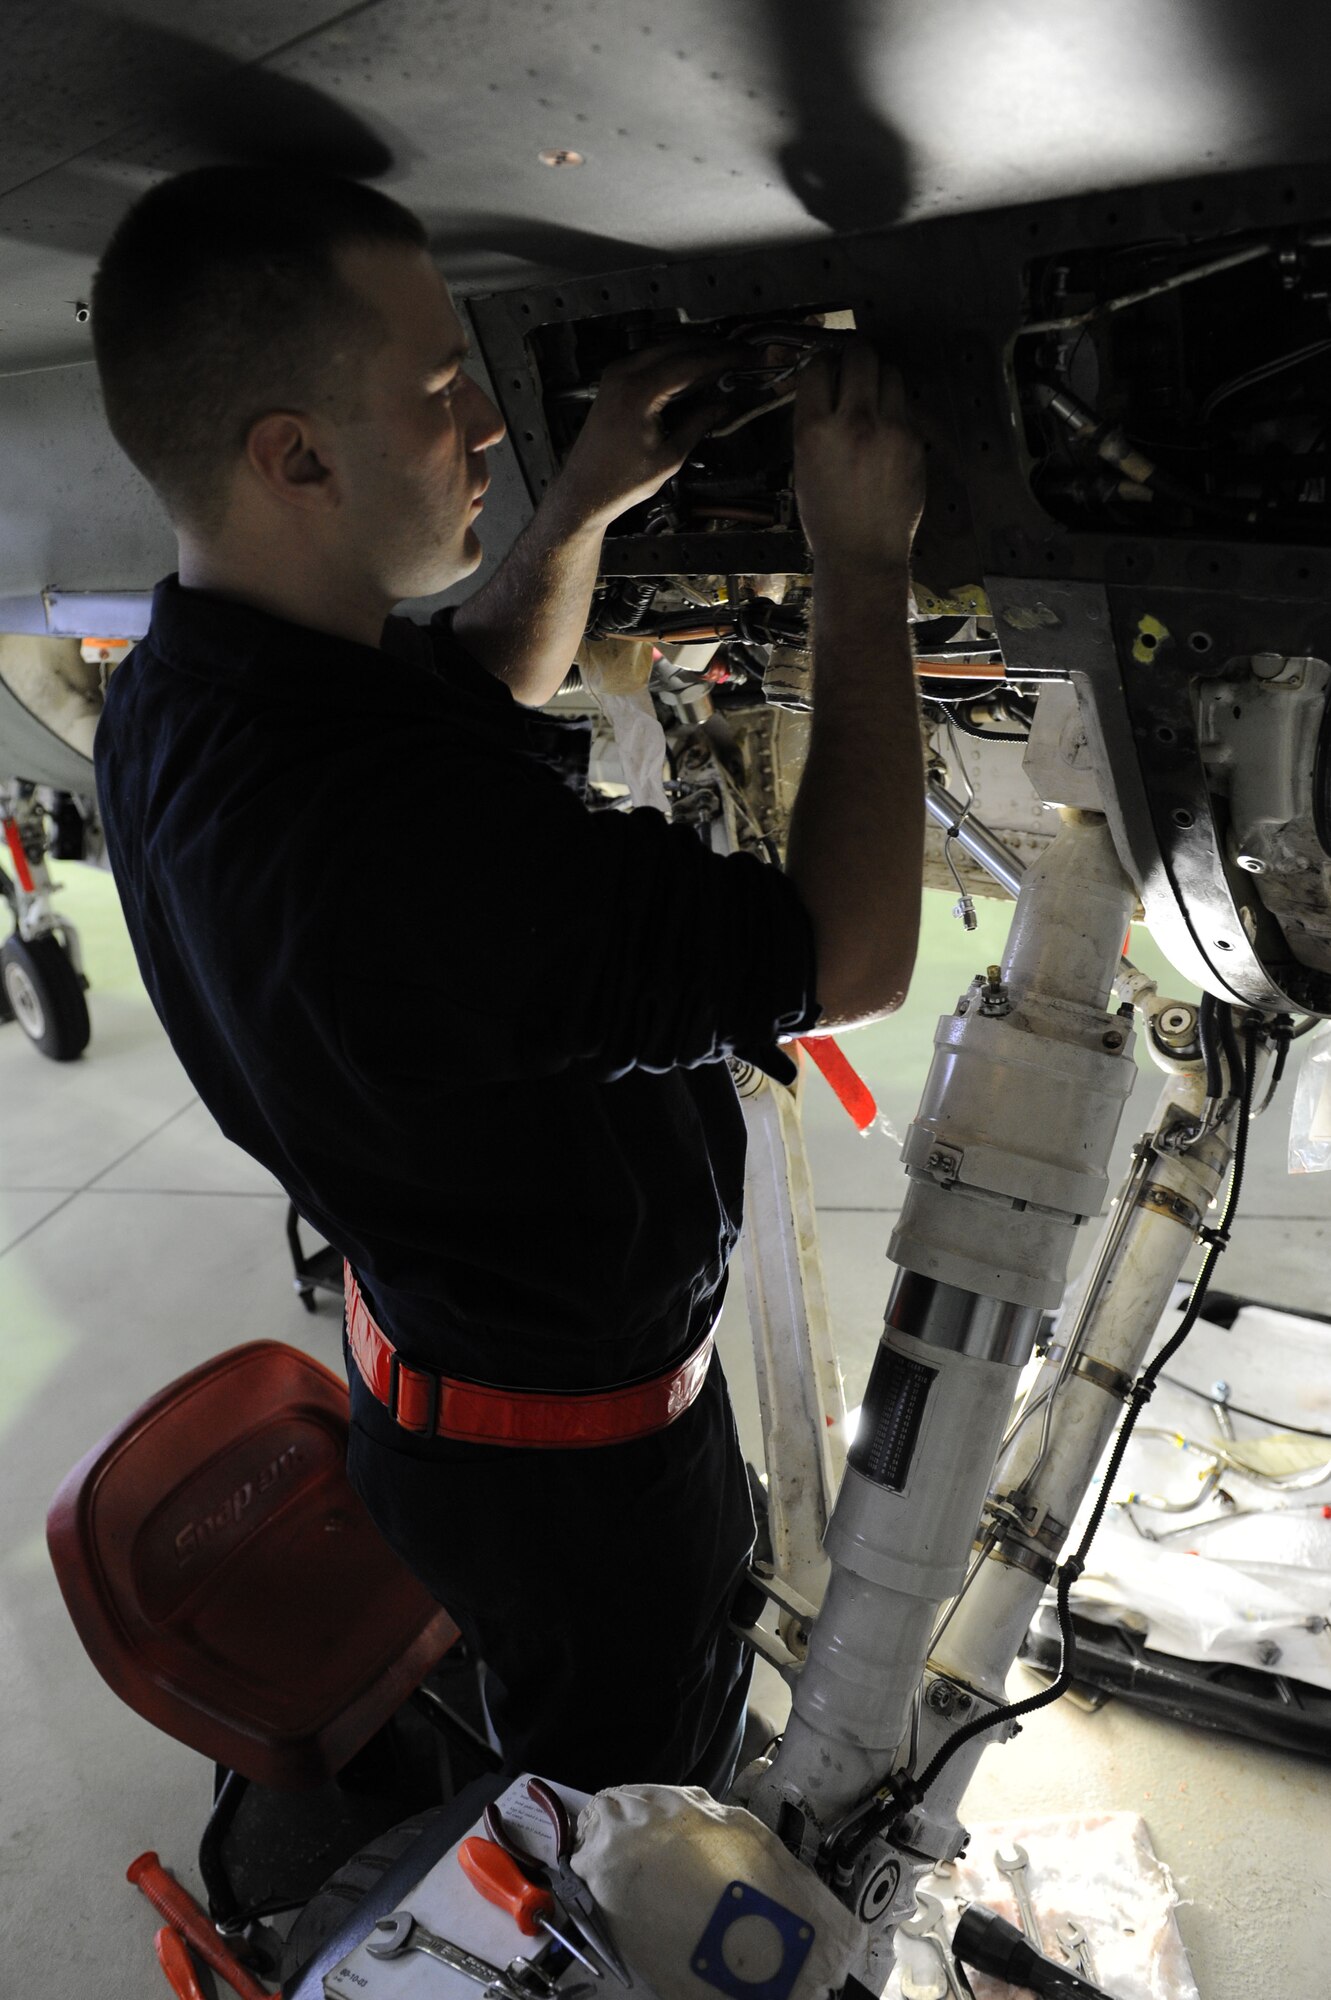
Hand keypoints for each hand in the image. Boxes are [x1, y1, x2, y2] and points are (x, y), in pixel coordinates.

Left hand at [554, 342, 744, 529]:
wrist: (584, 489)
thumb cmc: (624, 481)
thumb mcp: (669, 456)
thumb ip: (698, 424)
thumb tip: (725, 404)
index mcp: (639, 392)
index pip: (690, 362)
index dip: (723, 357)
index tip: (748, 355)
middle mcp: (624, 373)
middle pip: (678, 346)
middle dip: (713, 348)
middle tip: (741, 354)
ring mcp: (617, 373)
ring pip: (664, 347)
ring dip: (695, 350)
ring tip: (725, 359)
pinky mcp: (614, 379)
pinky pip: (651, 358)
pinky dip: (676, 359)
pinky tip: (695, 369)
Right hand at [794, 343, 924, 570]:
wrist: (863, 554)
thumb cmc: (827, 517)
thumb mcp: (804, 466)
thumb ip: (814, 422)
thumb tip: (824, 386)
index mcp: (814, 430)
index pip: (818, 366)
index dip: (821, 361)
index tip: (825, 365)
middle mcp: (852, 421)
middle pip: (859, 355)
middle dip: (854, 354)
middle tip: (852, 364)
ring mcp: (888, 429)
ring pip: (889, 372)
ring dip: (879, 375)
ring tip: (872, 392)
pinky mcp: (914, 440)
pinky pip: (905, 406)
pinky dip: (894, 408)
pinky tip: (886, 427)